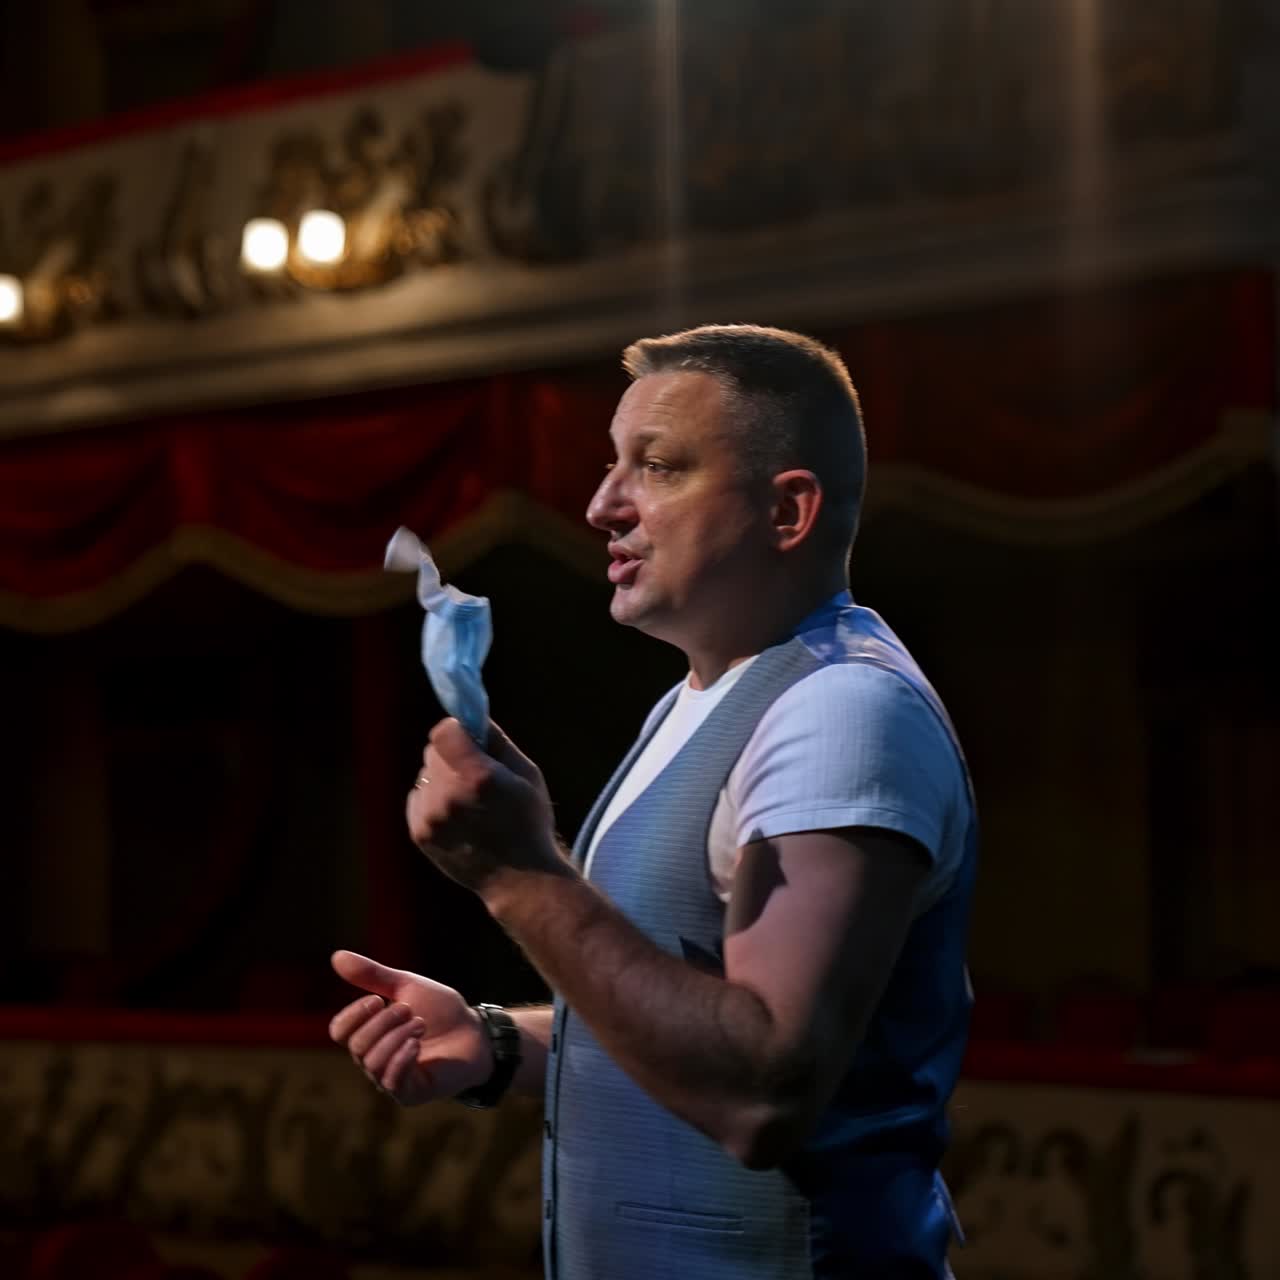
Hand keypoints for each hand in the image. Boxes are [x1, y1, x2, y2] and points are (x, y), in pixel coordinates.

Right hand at [328, 950, 491, 1103]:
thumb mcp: (406, 986)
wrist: (475, 1031)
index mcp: (369, 1034)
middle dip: (383, 1022)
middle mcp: (374, 1060)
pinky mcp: (410, 1094)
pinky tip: (416, 1043)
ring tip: (421, 1023)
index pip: (340, 1030)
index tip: (378, 999)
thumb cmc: (439, 1010)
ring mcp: (390, 1079)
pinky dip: (402, 1057)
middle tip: (409, 1009)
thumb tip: (337, 955)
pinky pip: (391, 1081)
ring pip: (372, 1062)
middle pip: (357, 1045)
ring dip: (397, 1036)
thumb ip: (373, 975)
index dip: (354, 1013)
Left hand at [407, 719, 567, 900]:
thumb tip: (472, 717)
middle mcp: (448, 796)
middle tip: (474, 772)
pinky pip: (418, 797)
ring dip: (442, 779)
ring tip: (467, 801)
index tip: (468, 737)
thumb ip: (497, 742)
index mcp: (479, 777)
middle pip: (433, 752)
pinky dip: (433, 800)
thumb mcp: (527, 774)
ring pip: (426, 775)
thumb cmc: (528, 821)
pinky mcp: (419, 833)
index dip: (456, 730)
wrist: (519, 880)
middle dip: (451, 754)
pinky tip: (456, 815)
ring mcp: (430, 817)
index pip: (443, 732)